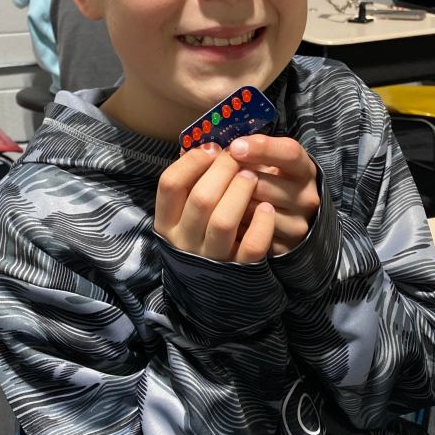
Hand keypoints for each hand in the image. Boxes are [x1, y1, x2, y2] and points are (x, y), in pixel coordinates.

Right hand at [155, 145, 275, 262]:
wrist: (215, 288)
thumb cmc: (202, 230)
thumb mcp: (185, 209)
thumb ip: (193, 182)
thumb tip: (209, 146)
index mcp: (167, 222)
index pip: (169, 184)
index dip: (192, 161)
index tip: (212, 149)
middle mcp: (184, 241)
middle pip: (201, 198)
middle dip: (224, 171)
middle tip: (238, 159)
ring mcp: (211, 258)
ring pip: (224, 221)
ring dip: (240, 192)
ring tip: (251, 177)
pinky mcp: (238, 270)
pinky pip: (251, 246)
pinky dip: (261, 224)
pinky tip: (267, 209)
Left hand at [228, 135, 319, 255]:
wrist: (291, 214)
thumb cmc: (274, 179)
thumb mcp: (275, 159)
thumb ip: (258, 149)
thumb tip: (234, 149)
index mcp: (306, 170)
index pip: (289, 153)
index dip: (261, 148)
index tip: (235, 147)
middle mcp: (308, 198)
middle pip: (263, 185)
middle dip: (238, 179)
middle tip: (223, 177)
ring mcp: (298, 225)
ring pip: (255, 210)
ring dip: (236, 203)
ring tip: (227, 198)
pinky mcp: (285, 247)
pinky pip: (253, 235)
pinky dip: (239, 225)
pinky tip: (235, 218)